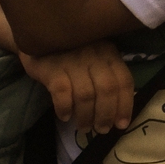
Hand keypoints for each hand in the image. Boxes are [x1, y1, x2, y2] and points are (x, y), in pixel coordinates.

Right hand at [20, 41, 134, 134]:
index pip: (124, 81)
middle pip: (107, 89)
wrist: (38, 33)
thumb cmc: (73, 51)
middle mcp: (94, 55)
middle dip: (106, 114)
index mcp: (110, 54)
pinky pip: (62, 92)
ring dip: (86, 116)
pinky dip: (65, 108)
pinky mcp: (51, 67)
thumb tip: (118, 111)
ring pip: (85, 94)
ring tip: (84, 127)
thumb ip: (107, 76)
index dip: (126, 105)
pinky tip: (65, 117)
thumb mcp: (96, 57)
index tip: (122, 125)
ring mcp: (72, 60)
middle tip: (102, 130)